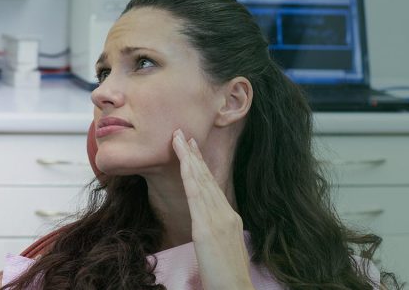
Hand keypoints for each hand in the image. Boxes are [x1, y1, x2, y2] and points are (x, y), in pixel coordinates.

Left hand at [172, 129, 254, 289]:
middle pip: (207, 179)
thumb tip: (205, 228)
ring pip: (201, 182)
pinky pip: (196, 196)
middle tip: (181, 134)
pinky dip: (190, 176)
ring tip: (178, 139)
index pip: (212, 187)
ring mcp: (218, 220)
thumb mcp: (222, 249)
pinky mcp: (207, 229)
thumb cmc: (228, 277)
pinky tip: (183, 162)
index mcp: (230, 220)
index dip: (201, 167)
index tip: (192, 150)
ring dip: (188, 158)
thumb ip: (215, 233)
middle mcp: (227, 215)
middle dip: (193, 155)